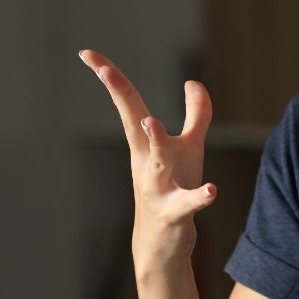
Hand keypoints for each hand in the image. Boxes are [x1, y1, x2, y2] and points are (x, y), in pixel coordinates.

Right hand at [79, 49, 216, 278]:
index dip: (110, 77)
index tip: (87, 53)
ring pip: (155, 163)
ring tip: (151, 121)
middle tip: (105, 71)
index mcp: (145, 143)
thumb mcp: (188, 149)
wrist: (161, 245)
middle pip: (132, 123)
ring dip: (154, 142)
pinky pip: (186, 204)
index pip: (128, 103)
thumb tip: (193, 82)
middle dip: (120, 97)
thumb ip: (196, 114)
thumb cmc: (174, 190)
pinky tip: (211, 190)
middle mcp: (145, 161)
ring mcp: (157, 188)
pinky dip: (198, 197)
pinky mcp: (174, 214)